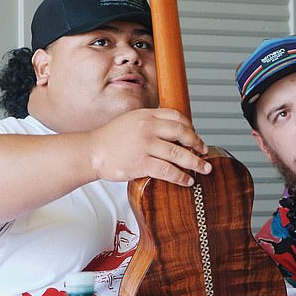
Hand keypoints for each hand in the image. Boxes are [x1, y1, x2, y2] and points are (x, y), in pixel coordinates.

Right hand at [87, 108, 211, 184]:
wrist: (91, 151)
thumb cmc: (111, 139)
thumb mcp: (132, 121)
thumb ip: (151, 123)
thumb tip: (175, 132)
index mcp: (146, 115)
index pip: (177, 116)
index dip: (190, 127)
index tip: (195, 137)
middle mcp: (147, 127)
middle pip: (182, 133)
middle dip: (197, 143)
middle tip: (204, 151)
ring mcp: (144, 145)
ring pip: (178, 154)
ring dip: (195, 162)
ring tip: (204, 168)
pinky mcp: (141, 164)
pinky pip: (167, 171)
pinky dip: (181, 177)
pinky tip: (187, 180)